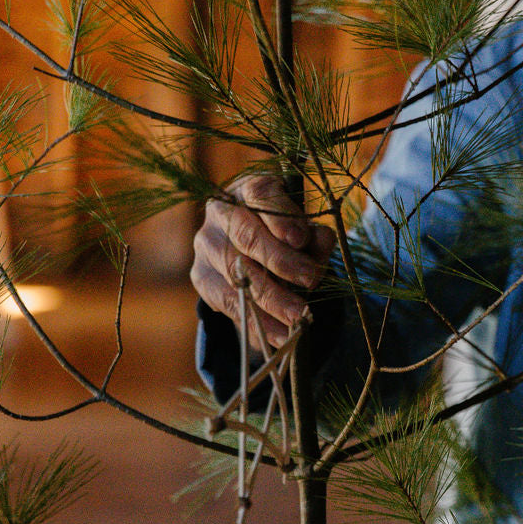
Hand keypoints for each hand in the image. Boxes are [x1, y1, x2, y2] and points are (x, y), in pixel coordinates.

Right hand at [191, 173, 335, 348]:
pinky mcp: (201, 277)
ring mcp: (205, 244)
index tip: (301, 237)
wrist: (252, 255)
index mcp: (247, 188)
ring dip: (271, 298)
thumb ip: (314, 236)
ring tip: (299, 316)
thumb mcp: (305, 231)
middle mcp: (220, 212)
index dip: (280, 215)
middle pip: (246, 235)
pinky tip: (281, 335)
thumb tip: (321, 240)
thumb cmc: (285, 235)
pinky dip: (257, 322)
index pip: (260, 193)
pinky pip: (228, 302)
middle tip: (311, 280)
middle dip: (281, 260)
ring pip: (236, 272)